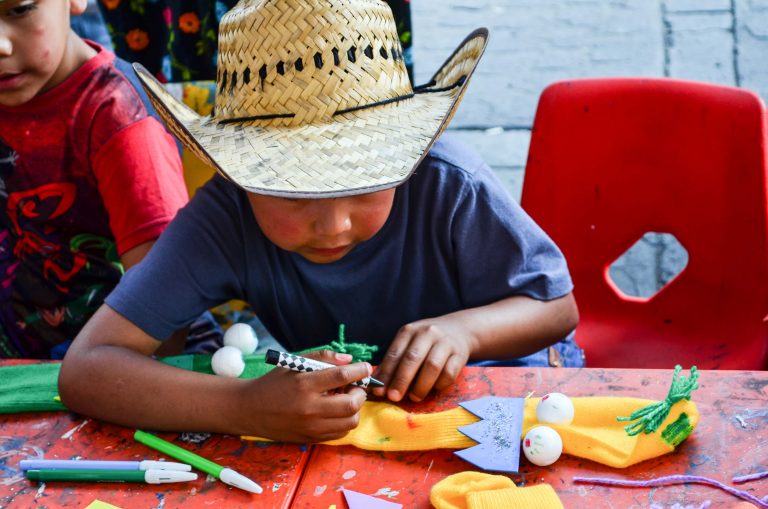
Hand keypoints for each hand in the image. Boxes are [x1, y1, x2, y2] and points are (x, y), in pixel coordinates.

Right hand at [245, 350, 370, 441]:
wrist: (250, 410)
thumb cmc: (274, 383)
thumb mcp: (294, 363)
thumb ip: (323, 357)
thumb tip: (349, 360)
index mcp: (304, 384)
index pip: (342, 376)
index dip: (360, 370)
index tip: (366, 367)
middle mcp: (309, 408)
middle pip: (351, 404)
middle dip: (360, 393)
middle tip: (355, 386)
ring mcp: (310, 427)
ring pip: (350, 421)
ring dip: (354, 409)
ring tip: (344, 399)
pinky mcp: (311, 439)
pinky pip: (340, 433)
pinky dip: (345, 421)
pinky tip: (336, 411)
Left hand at [372, 316, 473, 402]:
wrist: (459, 329)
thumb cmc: (427, 341)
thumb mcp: (408, 344)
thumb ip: (394, 362)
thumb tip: (376, 384)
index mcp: (409, 331)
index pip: (395, 353)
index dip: (386, 373)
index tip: (379, 391)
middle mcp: (427, 333)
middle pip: (412, 358)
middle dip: (401, 380)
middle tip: (394, 397)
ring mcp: (445, 342)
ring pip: (432, 366)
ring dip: (421, 385)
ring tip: (414, 397)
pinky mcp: (460, 354)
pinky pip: (449, 373)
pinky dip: (439, 385)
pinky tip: (433, 391)